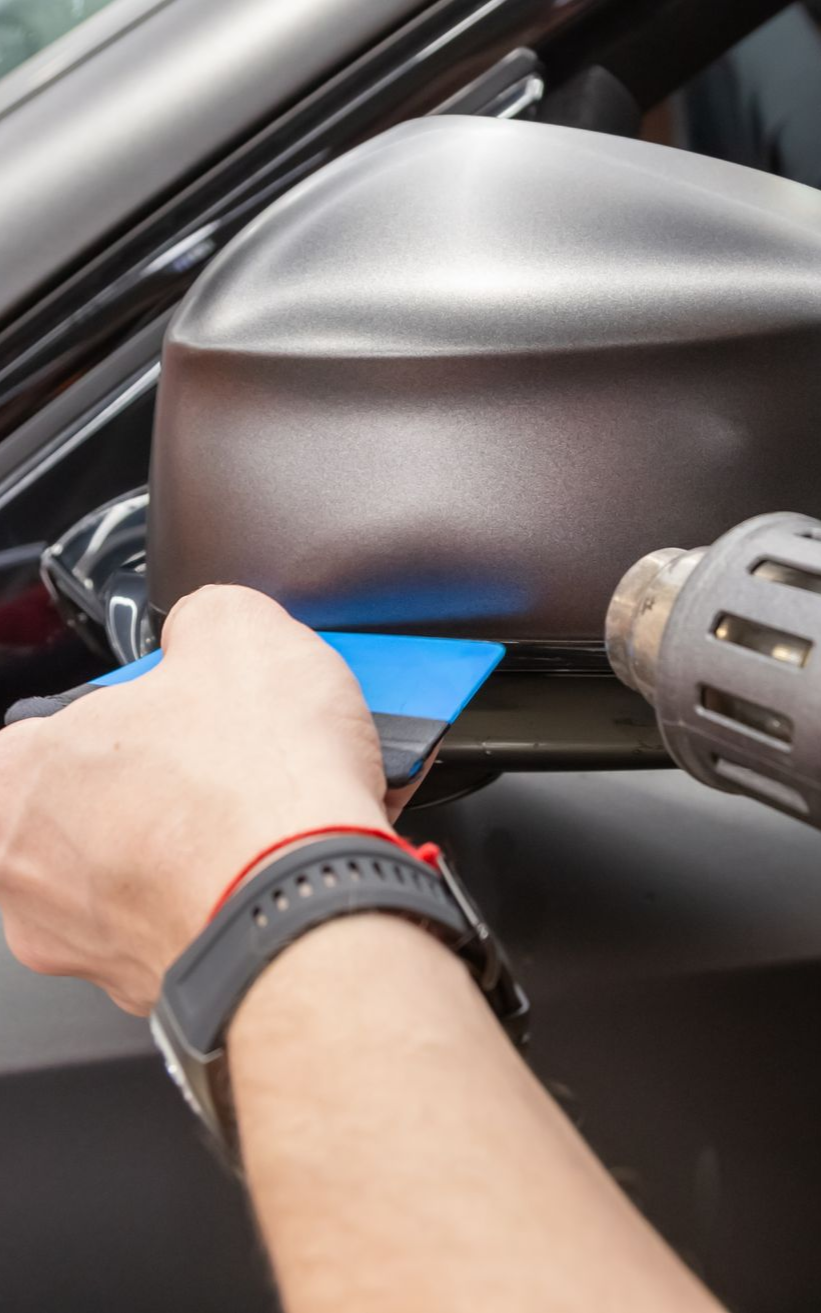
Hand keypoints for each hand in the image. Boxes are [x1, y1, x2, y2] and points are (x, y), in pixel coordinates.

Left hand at [0, 586, 404, 1013]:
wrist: (314, 911)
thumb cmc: (253, 790)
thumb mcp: (237, 628)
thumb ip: (199, 619)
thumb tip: (207, 631)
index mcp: (20, 779)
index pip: (40, 732)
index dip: (119, 709)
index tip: (174, 707)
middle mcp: (34, 878)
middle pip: (102, 806)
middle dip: (172, 780)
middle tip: (235, 755)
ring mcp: (96, 947)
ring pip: (154, 872)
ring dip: (214, 838)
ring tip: (287, 803)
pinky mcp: (164, 991)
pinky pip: (204, 920)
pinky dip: (244, 891)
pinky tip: (297, 858)